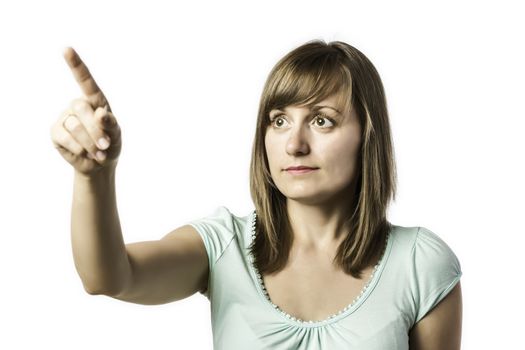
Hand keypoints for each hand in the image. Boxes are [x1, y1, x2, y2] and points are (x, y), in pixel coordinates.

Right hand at [50, 47, 121, 175]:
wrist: (100, 165)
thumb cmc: (110, 144)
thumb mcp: (116, 134)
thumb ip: (111, 124)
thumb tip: (100, 113)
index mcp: (95, 101)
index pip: (85, 80)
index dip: (76, 65)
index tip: (66, 49)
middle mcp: (78, 105)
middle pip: (82, 108)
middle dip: (96, 130)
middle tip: (105, 145)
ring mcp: (65, 117)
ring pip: (74, 125)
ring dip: (90, 143)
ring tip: (98, 152)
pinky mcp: (56, 132)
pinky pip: (65, 137)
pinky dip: (78, 148)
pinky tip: (85, 153)